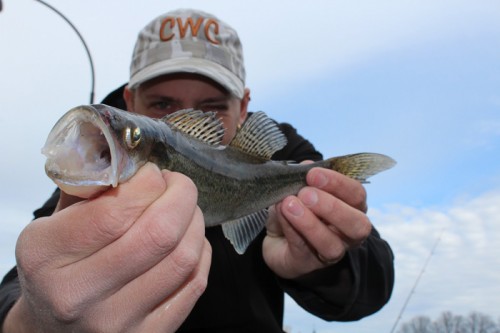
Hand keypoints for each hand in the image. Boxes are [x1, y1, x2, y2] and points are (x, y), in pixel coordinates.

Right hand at [4, 163, 210, 332]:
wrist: (51, 329)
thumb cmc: (57, 268)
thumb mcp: (54, 224)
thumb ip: (90, 190)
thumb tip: (136, 161)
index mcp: (48, 257)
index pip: (116, 211)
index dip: (148, 182)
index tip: (152, 173)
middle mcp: (81, 295)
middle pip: (159, 234)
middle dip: (181, 195)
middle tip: (178, 184)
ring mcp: (119, 322)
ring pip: (184, 257)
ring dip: (194, 222)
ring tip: (184, 210)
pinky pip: (195, 283)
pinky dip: (200, 251)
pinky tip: (188, 240)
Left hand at [263, 166, 370, 278]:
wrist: (279, 241)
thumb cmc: (297, 209)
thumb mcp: (299, 189)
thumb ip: (304, 178)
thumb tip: (306, 166)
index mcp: (352, 207)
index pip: (356, 194)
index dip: (338, 183)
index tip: (313, 174)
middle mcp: (348, 232)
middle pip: (357, 224)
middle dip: (331, 207)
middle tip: (306, 193)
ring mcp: (331, 252)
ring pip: (331, 244)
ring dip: (310, 222)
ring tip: (290, 205)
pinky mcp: (308, 263)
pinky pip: (303, 247)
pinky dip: (290, 228)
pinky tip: (281, 213)